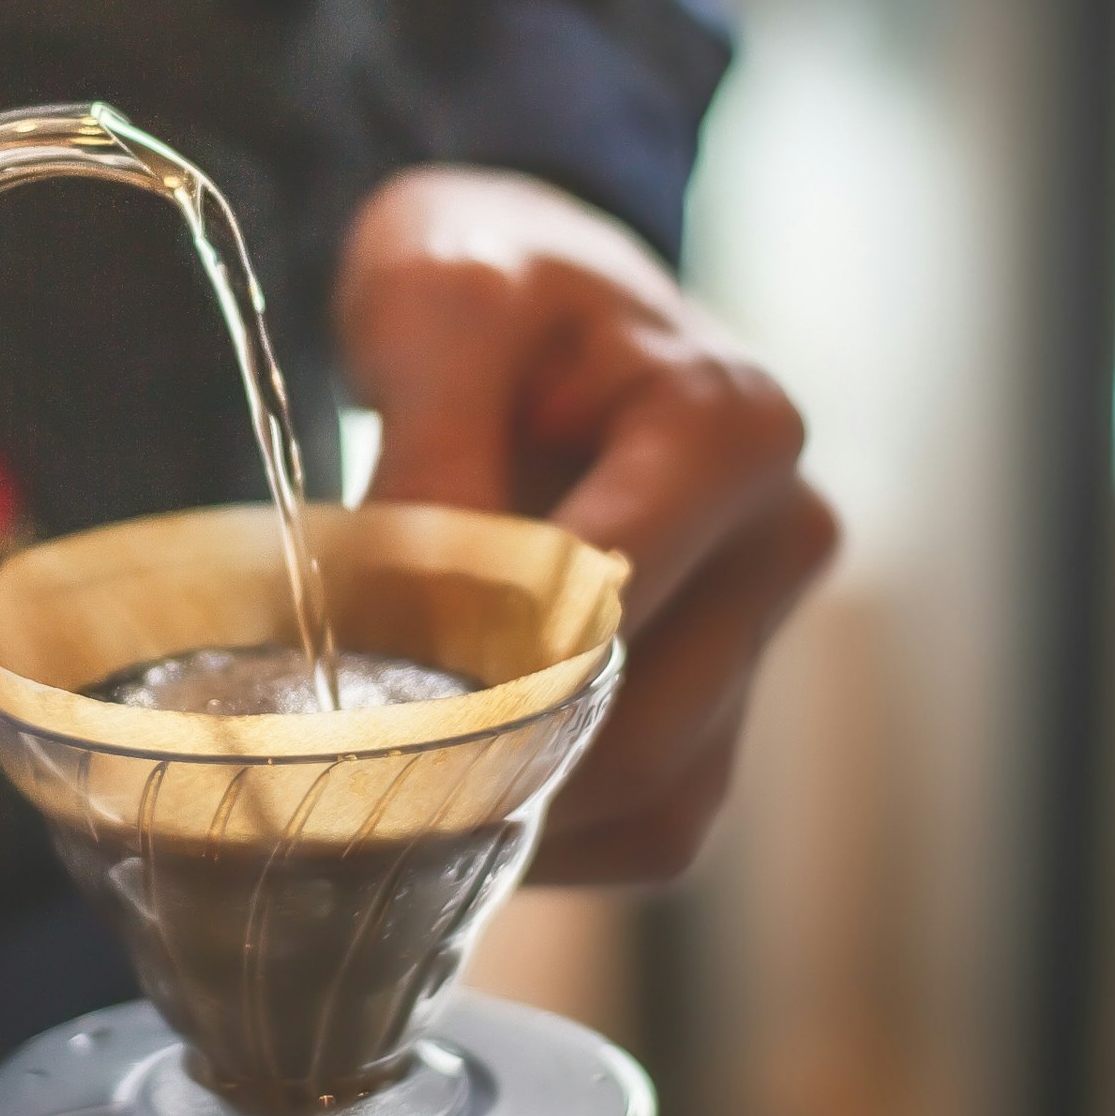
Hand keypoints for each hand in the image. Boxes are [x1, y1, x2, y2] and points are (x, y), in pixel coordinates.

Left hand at [335, 166, 836, 883]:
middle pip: (639, 724)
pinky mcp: (729, 705)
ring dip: (514, 813)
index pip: (605, 599)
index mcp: (732, 428)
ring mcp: (764, 631)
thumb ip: (432, 446)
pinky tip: (453, 786)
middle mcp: (780, 538)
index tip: (341, 691)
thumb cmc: (488, 281)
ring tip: (382, 778)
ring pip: (654, 797)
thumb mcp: (438, 300)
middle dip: (485, 756)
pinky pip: (652, 827)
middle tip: (334, 766)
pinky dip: (551, 835)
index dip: (469, 661)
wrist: (532, 298)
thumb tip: (411, 621)